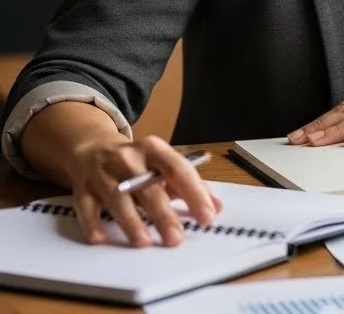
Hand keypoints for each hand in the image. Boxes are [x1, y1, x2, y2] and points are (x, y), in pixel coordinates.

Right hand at [67, 136, 221, 247]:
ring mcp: (102, 172)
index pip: (178, 170)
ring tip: (143, 242)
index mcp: (154, 149)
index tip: (207, 216)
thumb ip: (189, 185)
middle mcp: (127, 158)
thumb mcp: (163, 165)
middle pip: (148, 188)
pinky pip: (85, 206)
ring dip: (130, 221)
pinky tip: (101, 238)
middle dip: (163, 214)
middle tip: (176, 238)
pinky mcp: (82, 187)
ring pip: (117, 197)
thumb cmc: (137, 162)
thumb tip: (216, 207)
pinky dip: (92, 223)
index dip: (194, 193)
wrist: (91, 148)